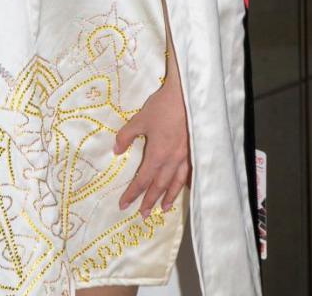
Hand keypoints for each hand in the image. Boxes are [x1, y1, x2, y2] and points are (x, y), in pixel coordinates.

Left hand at [113, 74, 190, 219]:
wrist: (186, 96)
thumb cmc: (161, 107)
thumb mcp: (139, 119)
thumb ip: (126, 136)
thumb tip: (117, 151)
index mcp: (157, 155)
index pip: (143, 180)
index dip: (133, 193)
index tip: (124, 205)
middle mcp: (172, 161)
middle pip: (160, 186)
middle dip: (150, 201)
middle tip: (144, 215)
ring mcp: (186, 157)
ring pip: (177, 183)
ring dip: (169, 197)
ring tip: (164, 209)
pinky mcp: (195, 151)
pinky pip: (190, 173)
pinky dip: (186, 183)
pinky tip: (185, 188)